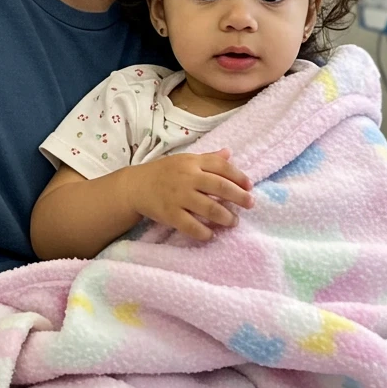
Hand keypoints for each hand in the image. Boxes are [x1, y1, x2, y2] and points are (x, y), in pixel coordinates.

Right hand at [121, 149, 253, 241]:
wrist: (136, 186)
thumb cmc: (164, 172)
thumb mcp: (185, 160)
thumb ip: (208, 158)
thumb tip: (229, 153)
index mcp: (192, 162)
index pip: (221, 167)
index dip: (239, 177)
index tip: (250, 186)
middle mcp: (187, 178)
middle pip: (220, 188)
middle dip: (239, 197)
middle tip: (250, 204)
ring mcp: (179, 197)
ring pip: (210, 209)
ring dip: (226, 217)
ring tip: (234, 221)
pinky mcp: (170, 214)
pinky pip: (192, 226)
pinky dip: (204, 232)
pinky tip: (211, 234)